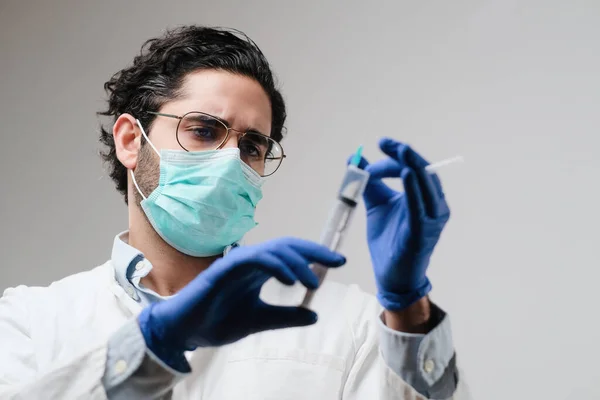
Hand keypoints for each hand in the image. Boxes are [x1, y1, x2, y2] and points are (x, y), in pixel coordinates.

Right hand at [137, 237, 345, 367]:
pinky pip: (253, 258)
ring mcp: (238, 262)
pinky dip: (274, 265)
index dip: (316, 256)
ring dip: (297, 261)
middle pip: (287, 246)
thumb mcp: (261, 321)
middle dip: (314, 251)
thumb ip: (286, 317)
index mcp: (260, 270)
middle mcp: (251, 262)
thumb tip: (315, 314)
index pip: (292, 255)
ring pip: (273, 249)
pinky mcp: (225, 268)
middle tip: (337, 261)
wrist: (187, 332)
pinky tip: (288, 279)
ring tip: (312, 281)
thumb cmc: (218, 322)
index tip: (339, 262)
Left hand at [356, 138, 449, 310]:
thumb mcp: (377, 205)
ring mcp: (431, 218)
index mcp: (424, 196)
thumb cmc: (388, 240)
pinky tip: (406, 173)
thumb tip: (355, 159)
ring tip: (401, 150)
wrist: (391, 275)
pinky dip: (414, 189)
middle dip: (405, 154)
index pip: (414, 167)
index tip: (381, 143)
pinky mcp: (423, 232)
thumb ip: (369, 183)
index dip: (399, 152)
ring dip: (413, 165)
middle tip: (386, 143)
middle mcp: (433, 205)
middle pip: (423, 171)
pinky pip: (420, 207)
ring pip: (427, 185)